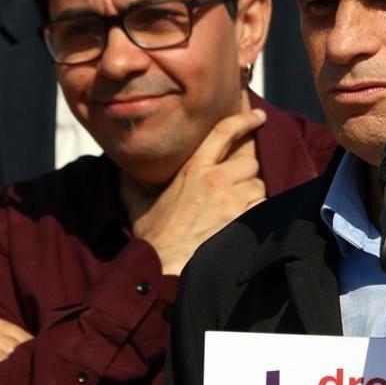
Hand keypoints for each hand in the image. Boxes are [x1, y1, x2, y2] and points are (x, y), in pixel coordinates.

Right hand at [122, 108, 267, 275]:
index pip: (224, 132)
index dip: (244, 119)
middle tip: (235, 186)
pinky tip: (245, 221)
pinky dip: (259, 211)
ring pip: (259, 184)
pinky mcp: (245, 220)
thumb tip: (122, 169)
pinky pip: (263, 206)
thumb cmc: (153, 239)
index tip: (259, 115)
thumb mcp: (135, 203)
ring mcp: (233, 200)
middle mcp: (216, 179)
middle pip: (250, 161)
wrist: (166, 269)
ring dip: (252, 193)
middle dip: (246, 172)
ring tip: (237, 208)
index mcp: (193, 169)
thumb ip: (130, 181)